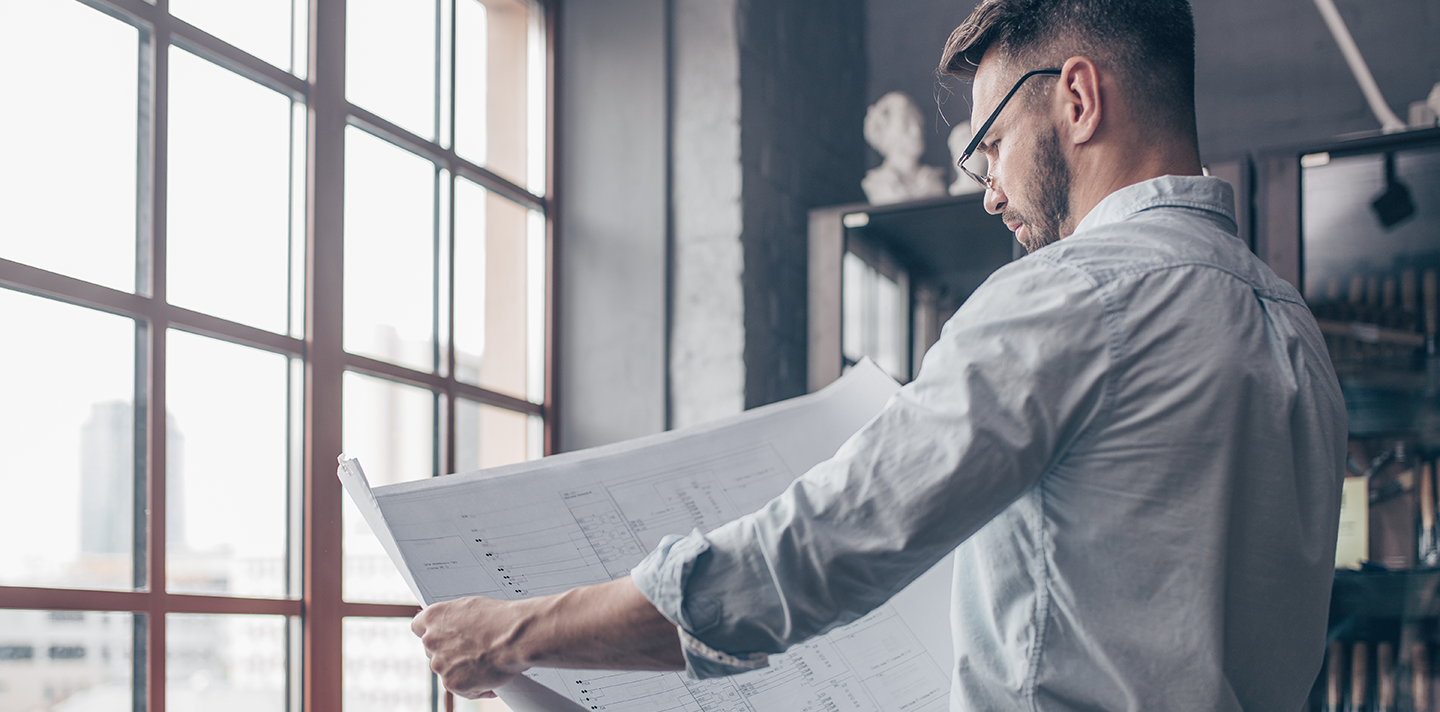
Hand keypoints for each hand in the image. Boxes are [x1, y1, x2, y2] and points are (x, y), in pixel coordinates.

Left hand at [412, 596, 529, 698]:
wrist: (515, 637)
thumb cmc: (499, 619)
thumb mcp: (471, 608)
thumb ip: (453, 618)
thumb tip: (451, 626)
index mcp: (434, 617)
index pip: (418, 627)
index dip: (432, 632)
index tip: (442, 636)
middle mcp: (431, 640)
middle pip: (432, 651)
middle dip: (449, 653)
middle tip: (471, 651)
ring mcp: (439, 664)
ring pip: (447, 671)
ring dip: (462, 670)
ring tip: (487, 662)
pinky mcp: (452, 683)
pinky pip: (462, 689)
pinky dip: (477, 687)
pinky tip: (492, 675)